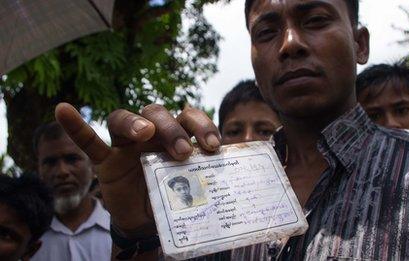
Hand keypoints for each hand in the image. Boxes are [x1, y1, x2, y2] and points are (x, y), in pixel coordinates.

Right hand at [55, 103, 220, 234]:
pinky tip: (63, 109)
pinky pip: (89, 142)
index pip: (187, 116)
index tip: (214, 146)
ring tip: (146, 133)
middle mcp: (151, 134)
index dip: (202, 125)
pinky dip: (76, 127)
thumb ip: (207, 169)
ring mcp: (126, 145)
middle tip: (184, 152)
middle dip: (172, 129)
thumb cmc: (176, 194)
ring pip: (124, 120)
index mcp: (176, 134)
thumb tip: (238, 166)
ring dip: (135, 122)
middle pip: (157, 113)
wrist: (153, 220)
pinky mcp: (106, 160)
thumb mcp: (194, 181)